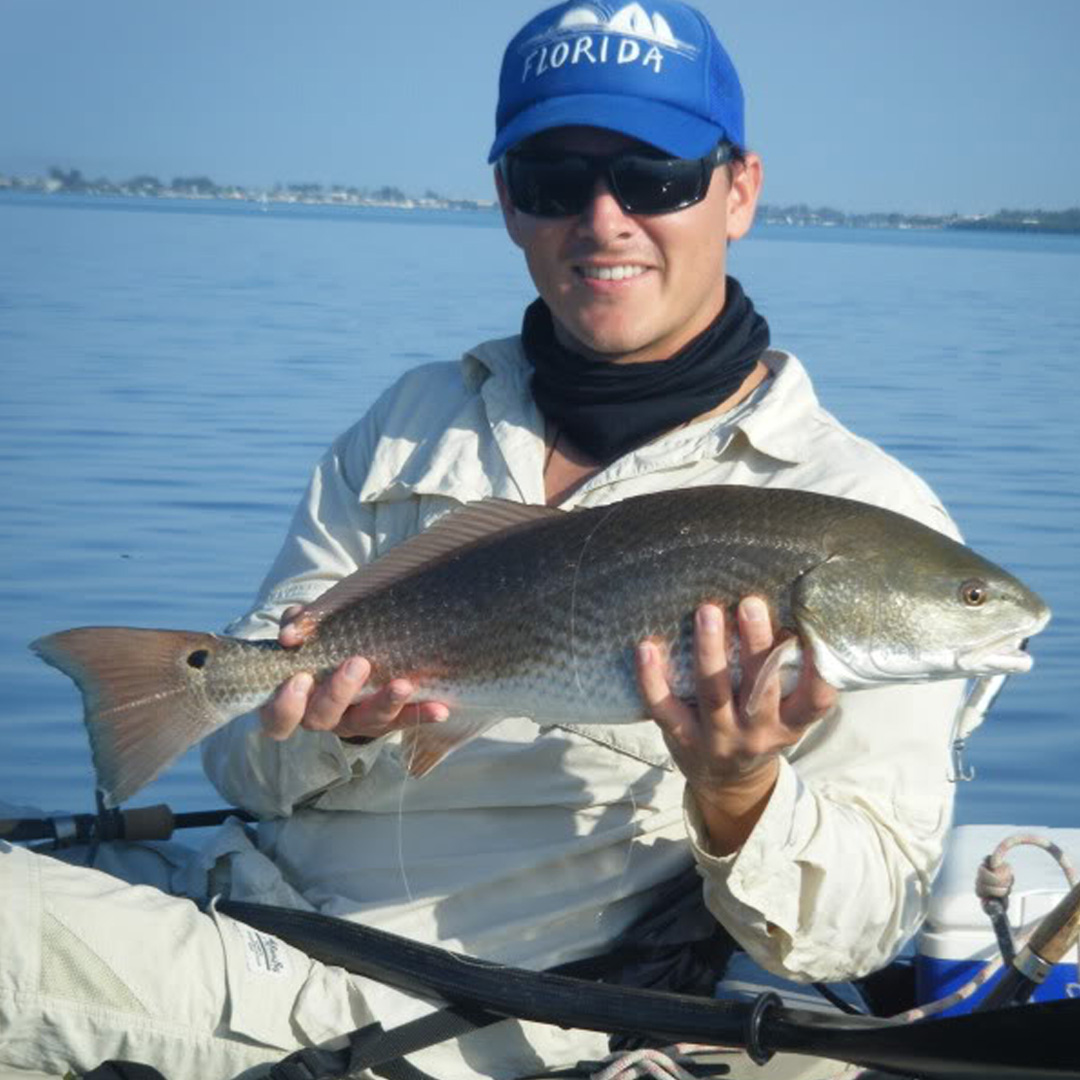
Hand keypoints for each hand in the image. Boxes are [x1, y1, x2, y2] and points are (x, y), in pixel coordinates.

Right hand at [259, 605, 448, 741]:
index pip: (278, 719)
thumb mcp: (308, 625)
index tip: (301, 679)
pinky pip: (403, 720)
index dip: (286, 706)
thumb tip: (290, 634)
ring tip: (402, 684)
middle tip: (358, 663)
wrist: (352, 642)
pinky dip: (421, 714)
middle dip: (339, 693)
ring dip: (385, 704)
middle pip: (323, 719)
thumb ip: (298, 624)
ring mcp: (355, 721)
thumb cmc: (322, 636)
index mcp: (293, 702)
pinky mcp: (386, 720)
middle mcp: (322, 718)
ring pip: (366, 723)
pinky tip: (441, 708)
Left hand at [636, 597, 835, 853]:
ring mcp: (717, 737)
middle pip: (760, 688)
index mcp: (790, 723)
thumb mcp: (785, 713)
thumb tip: (786, 608)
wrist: (728, 785)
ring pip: (713, 693)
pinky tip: (646, 647)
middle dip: (756, 645)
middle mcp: (757, 733)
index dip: (819, 672)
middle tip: (750, 603)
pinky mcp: (682, 737)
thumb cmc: (759, 728)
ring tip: (706, 611)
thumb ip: (786, 673)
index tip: (813, 633)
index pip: (816, 701)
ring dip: (710, 650)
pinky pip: (663, 706)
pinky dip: (652, 677)